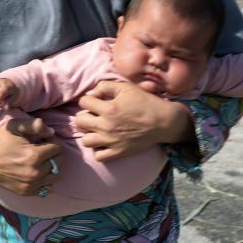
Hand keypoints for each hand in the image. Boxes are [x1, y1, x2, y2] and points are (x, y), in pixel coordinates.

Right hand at [0, 117, 61, 195]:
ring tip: (41, 160)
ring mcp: (31, 185)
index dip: (52, 141)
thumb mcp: (14, 126)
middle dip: (54, 153)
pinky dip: (45, 179)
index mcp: (34, 156)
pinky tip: (36, 171)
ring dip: (51, 166)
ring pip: (55, 175)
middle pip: (58, 162)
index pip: (57, 148)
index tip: (42, 139)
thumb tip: (51, 132)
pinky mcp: (27, 192)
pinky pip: (47, 187)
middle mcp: (35, 173)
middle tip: (42, 148)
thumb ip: (34, 124)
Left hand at [75, 81, 191, 161]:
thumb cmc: (145, 102)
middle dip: (85, 116)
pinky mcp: (118, 152)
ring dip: (89, 134)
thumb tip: (90, 94)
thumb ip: (105, 86)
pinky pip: (98, 156)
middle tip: (95, 115)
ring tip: (98, 130)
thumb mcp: (126, 88)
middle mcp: (106, 126)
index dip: (88, 100)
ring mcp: (111, 141)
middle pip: (79, 122)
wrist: (163, 122)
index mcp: (108, 109)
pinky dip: (99, 150)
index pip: (83, 102)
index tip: (97, 102)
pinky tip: (104, 142)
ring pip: (85, 141)